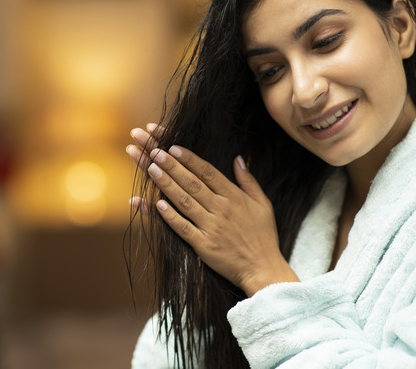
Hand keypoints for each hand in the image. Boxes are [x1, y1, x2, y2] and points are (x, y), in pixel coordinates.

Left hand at [126, 125, 298, 295]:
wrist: (263, 269)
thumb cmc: (264, 236)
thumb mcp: (263, 204)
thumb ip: (249, 180)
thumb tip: (238, 158)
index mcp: (234, 197)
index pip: (208, 173)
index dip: (190, 159)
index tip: (173, 147)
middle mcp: (221, 209)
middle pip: (192, 183)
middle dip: (172, 166)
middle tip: (154, 152)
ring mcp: (211, 227)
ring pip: (184, 202)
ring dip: (167, 185)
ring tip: (151, 169)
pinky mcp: (204, 246)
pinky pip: (184, 228)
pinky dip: (170, 217)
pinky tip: (157, 205)